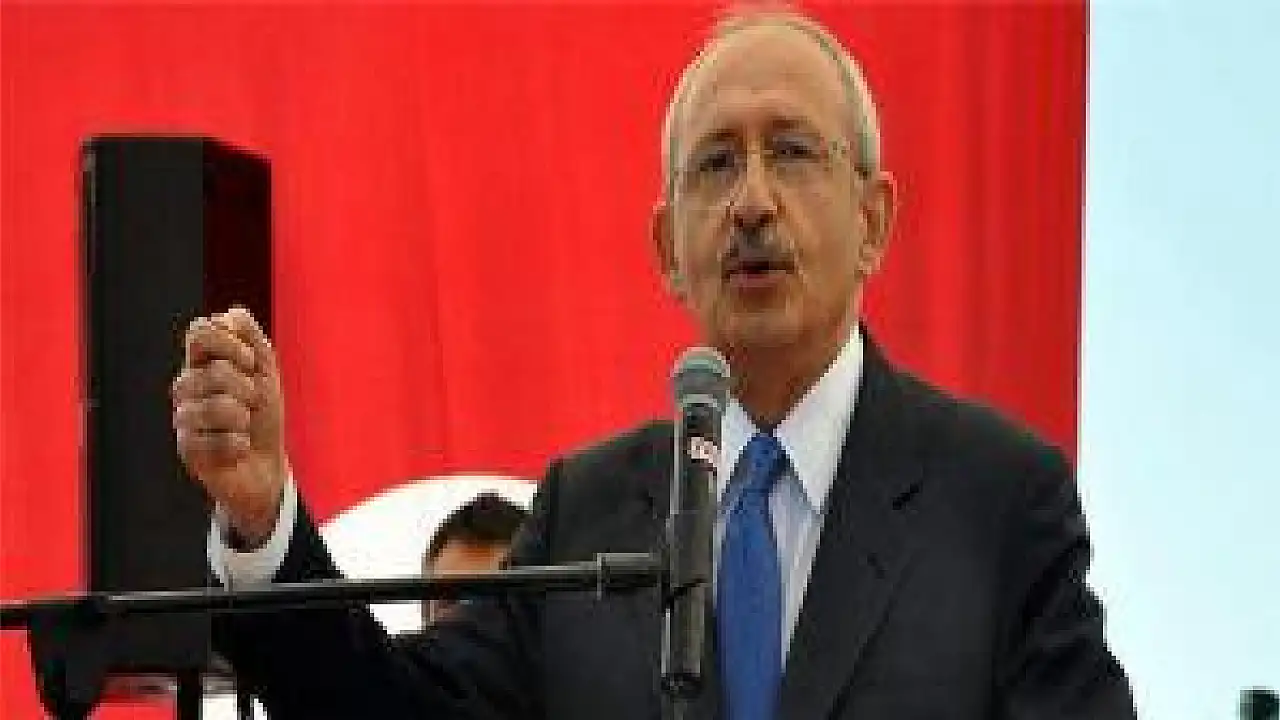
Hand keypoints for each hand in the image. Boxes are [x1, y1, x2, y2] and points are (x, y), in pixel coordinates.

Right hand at [172, 307, 286, 545]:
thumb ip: (253, 341)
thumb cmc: (264, 417)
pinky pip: (213, 441)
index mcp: (202, 363)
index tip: (251, 362)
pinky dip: (237, 445)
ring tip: (244, 427)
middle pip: (212, 371)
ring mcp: (183, 418)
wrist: (266, 464)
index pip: (199, 332)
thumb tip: (233, 312)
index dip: (229, 343)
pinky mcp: (186, 450)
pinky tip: (238, 449)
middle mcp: (187, 387)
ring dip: (242, 419)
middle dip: (246, 389)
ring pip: (213, 406)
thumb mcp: (266, 373)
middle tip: (254, 403)